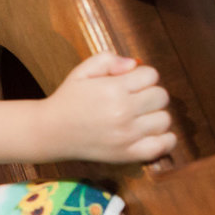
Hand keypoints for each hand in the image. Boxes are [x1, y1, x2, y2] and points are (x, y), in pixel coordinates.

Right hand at [45, 53, 175, 162]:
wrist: (50, 132)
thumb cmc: (68, 100)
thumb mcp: (82, 71)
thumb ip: (108, 60)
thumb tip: (134, 64)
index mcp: (113, 89)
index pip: (151, 75)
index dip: (141, 76)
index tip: (129, 84)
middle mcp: (123, 112)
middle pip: (161, 96)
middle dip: (149, 94)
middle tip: (133, 100)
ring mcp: (127, 135)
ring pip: (164, 119)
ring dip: (154, 115)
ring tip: (137, 117)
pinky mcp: (128, 154)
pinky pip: (163, 145)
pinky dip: (164, 139)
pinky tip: (150, 133)